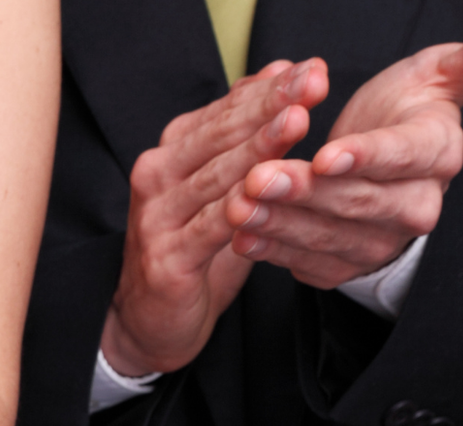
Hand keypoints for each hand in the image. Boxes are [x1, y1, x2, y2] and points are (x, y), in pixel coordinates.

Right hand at [102, 60, 328, 374]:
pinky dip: (239, 210)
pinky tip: (268, 193)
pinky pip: (209, 229)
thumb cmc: (192, 248)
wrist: (151, 319)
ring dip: (258, 149)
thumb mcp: (218, 187)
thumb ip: (241, 135)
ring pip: (216, 177)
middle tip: (311, 84)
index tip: (310, 70)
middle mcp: (156, 179)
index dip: (266, 89)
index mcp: (169, 155)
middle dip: (268, 107)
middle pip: (218, 136)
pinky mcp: (167, 259)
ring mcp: (156, 219)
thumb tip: (277, 72)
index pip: (222, 112)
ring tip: (297, 123)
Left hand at [227, 8, 462, 287]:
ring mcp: (380, 241)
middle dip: (304, 191)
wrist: (384, 170)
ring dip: (279, 223)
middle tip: (257, 178)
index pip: (402, 156)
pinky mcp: (345, 266)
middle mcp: (416, 207)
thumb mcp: (439, 77)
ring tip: (238, 205)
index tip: (325, 155)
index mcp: (438, 155)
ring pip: (327, 235)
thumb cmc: (404, 114)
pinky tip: (241, 236)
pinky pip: (307, 263)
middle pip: (357, 201)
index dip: (364, 157)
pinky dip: (272, 250)